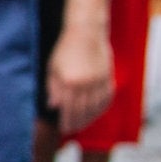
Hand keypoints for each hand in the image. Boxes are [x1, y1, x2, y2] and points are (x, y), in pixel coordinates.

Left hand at [46, 23, 114, 139]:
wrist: (86, 32)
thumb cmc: (65, 50)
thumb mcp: (52, 68)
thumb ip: (52, 88)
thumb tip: (53, 106)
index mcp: (68, 81)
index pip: (67, 108)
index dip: (66, 121)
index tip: (64, 128)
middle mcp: (84, 83)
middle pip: (82, 110)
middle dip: (77, 122)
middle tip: (73, 129)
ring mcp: (98, 80)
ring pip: (95, 106)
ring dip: (90, 118)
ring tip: (84, 124)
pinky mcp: (108, 77)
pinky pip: (106, 98)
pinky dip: (102, 108)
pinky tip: (97, 112)